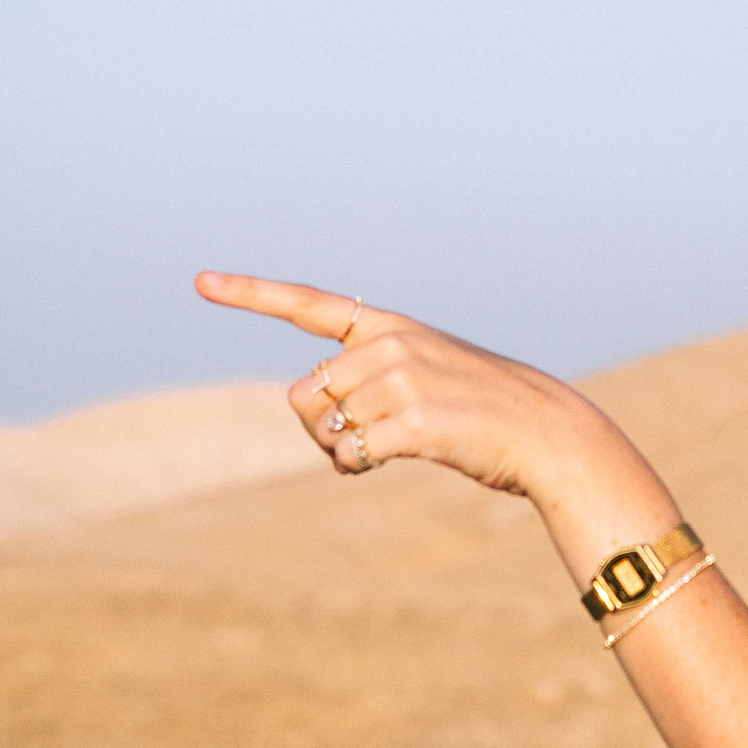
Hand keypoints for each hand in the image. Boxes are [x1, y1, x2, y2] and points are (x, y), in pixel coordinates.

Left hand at [195, 272, 600, 495]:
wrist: (546, 432)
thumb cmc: (486, 411)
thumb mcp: (431, 372)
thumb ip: (373, 379)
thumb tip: (323, 426)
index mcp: (391, 326)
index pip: (310, 305)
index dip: (251, 294)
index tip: (201, 281)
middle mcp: (391, 346)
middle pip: (304, 392)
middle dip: (316, 426)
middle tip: (352, 443)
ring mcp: (403, 381)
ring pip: (325, 427)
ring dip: (340, 452)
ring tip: (380, 452)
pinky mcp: (414, 422)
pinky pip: (349, 452)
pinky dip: (354, 466)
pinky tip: (380, 464)